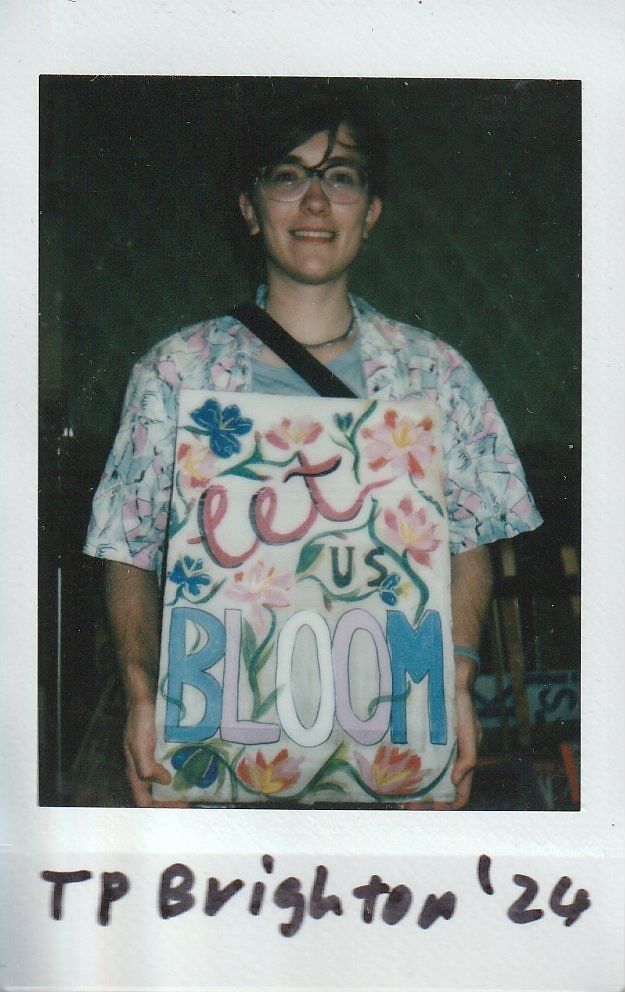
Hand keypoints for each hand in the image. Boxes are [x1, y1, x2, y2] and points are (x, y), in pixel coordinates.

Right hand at [123, 698, 188, 807]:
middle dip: (172, 800)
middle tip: (192, 801)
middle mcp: (146, 768)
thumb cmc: (140, 721)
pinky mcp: (165, 748)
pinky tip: (198, 769)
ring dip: (179, 787)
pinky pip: (174, 764)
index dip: (160, 808)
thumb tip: (166, 782)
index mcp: (136, 771)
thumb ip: (146, 767)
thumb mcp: (139, 745)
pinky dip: (183, 770)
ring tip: (197, 788)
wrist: (145, 697)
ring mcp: (156, 758)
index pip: (144, 801)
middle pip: (156, 794)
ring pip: (166, 781)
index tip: (181, 807)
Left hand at [400, 656, 481, 810]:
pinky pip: (411, 760)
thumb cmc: (463, 702)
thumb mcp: (470, 728)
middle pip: (437, 791)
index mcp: (464, 761)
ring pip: (423, 779)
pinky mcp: (420, 738)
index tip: (430, 811)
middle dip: (423, 802)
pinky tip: (388, 773)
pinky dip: (403, 771)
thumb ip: (468, 755)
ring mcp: (433, 750)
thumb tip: (455, 781)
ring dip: (410, 790)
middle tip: (404, 807)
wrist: (450, 675)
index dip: (448, 807)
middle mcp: (448, 759)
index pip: (460, 794)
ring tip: (393, 796)